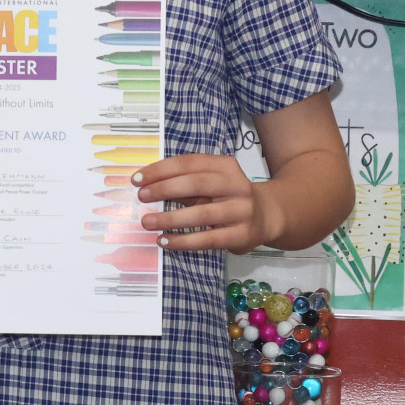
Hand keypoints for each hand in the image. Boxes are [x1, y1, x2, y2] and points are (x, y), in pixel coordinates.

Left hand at [132, 153, 276, 252]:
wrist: (267, 215)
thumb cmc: (227, 197)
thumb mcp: (210, 183)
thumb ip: (184, 183)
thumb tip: (147, 188)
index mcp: (225, 166)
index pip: (188, 163)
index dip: (160, 170)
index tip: (137, 179)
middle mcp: (236, 184)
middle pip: (196, 183)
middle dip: (164, 189)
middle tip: (141, 196)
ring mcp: (241, 210)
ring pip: (201, 213)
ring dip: (170, 218)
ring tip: (146, 222)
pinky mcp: (241, 234)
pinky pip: (208, 239)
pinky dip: (183, 241)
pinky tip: (164, 241)